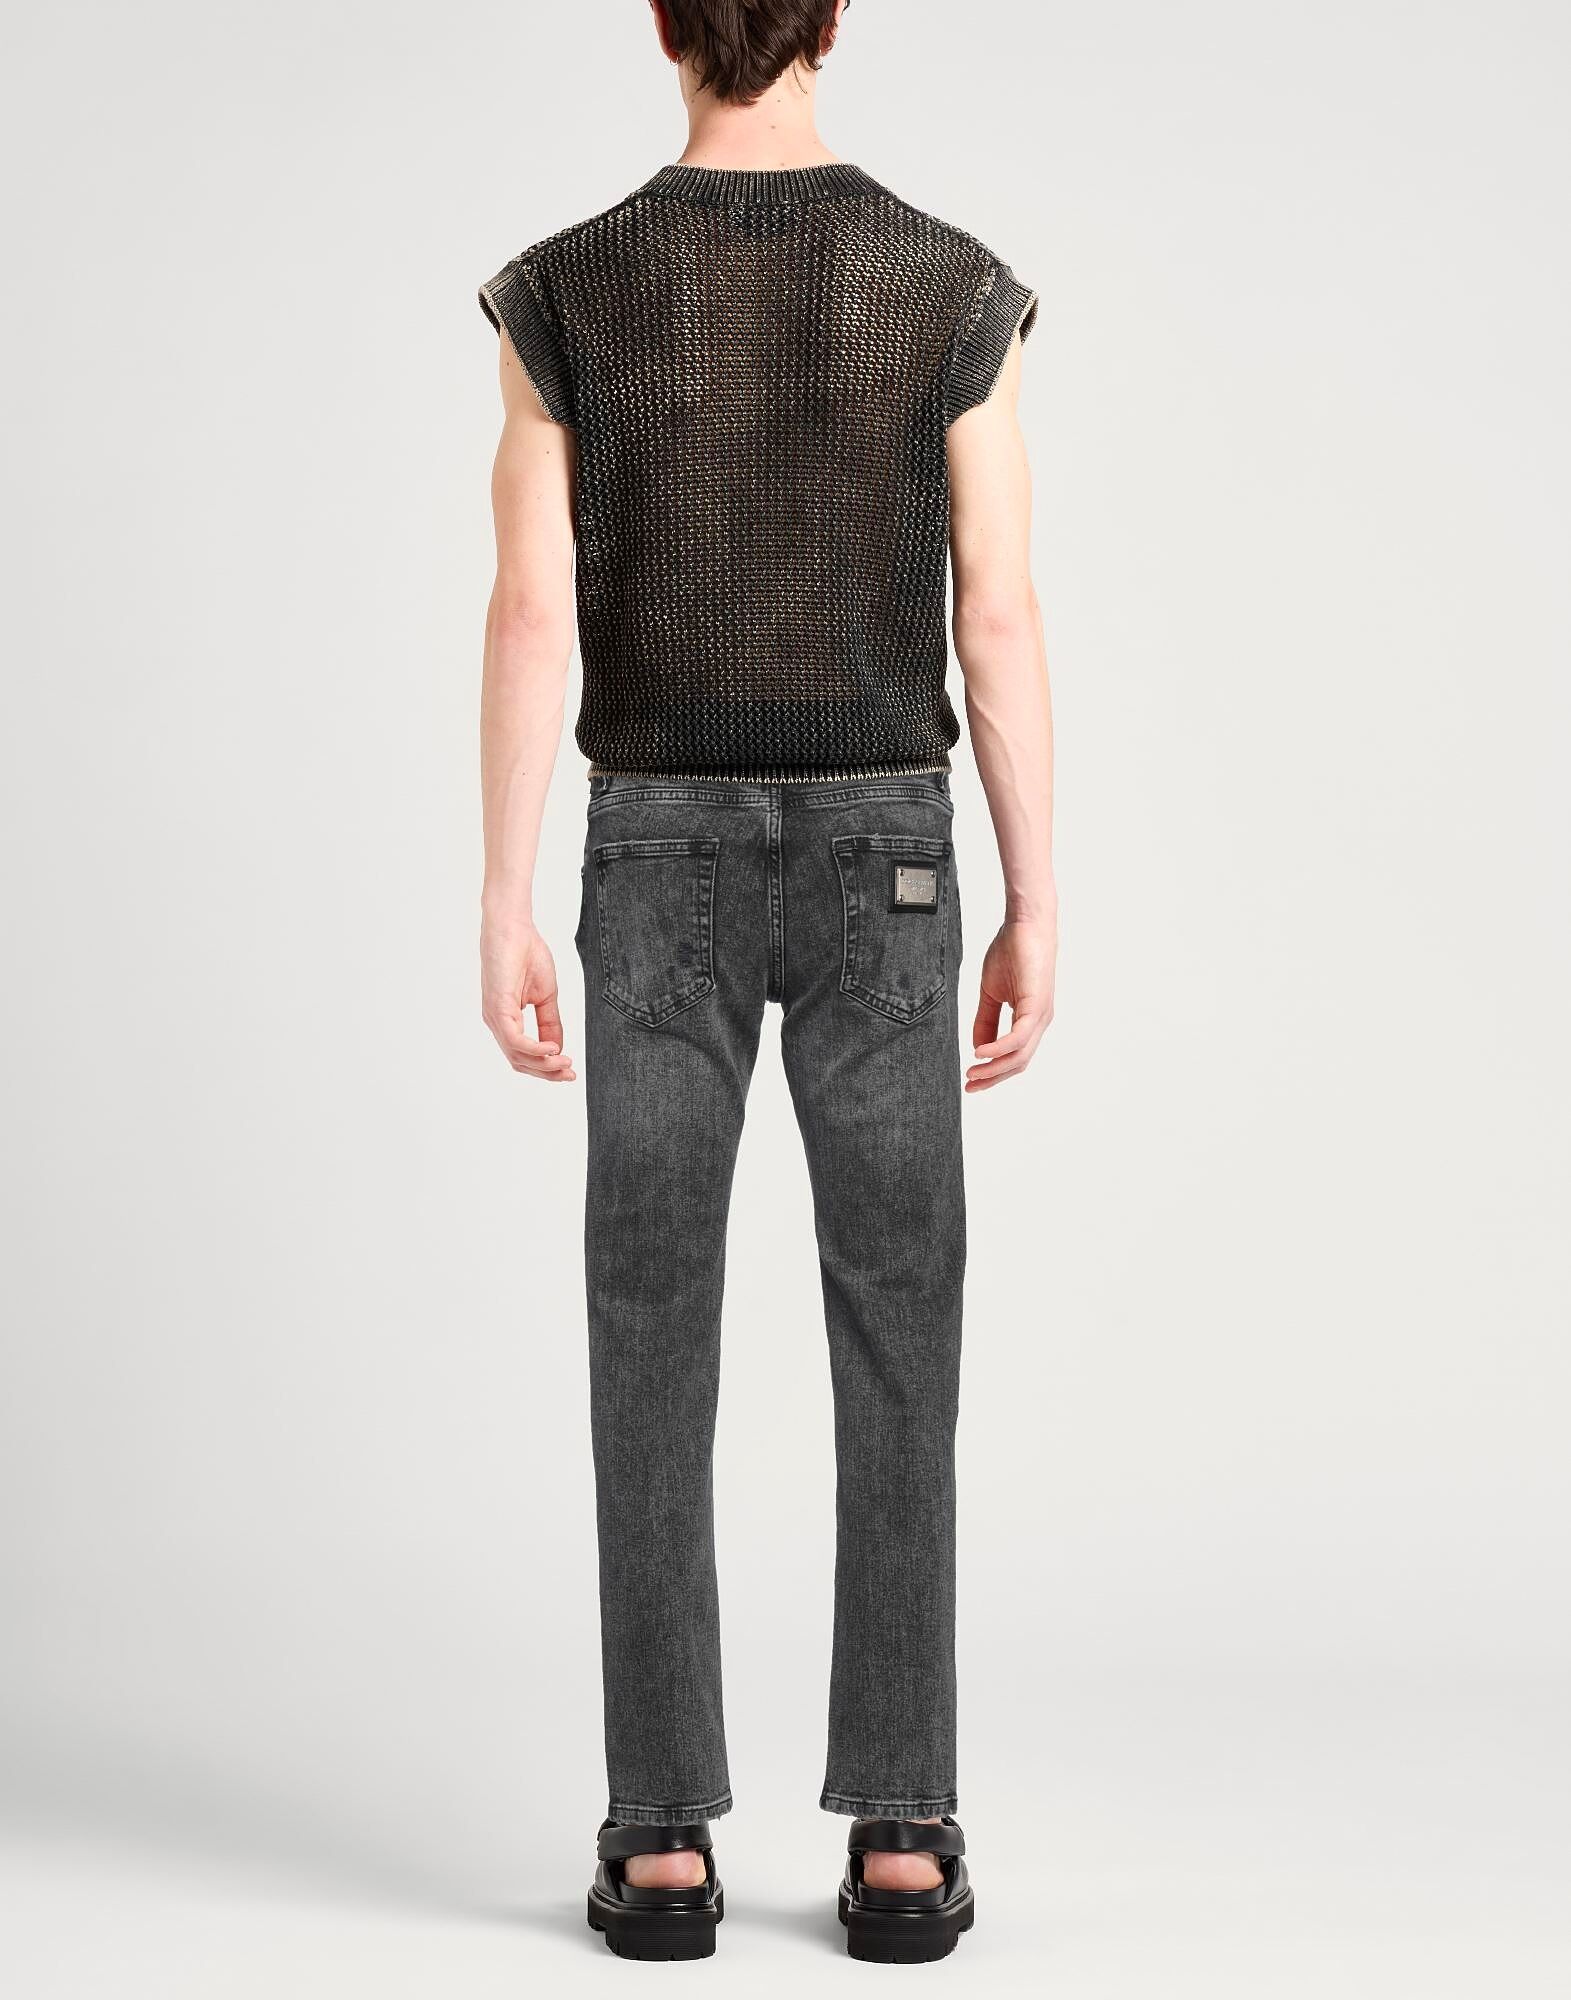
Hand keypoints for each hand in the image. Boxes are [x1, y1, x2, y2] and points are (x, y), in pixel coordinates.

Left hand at [480, 916, 576, 1081]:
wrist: (514, 928)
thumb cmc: (527, 953)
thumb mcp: (546, 995)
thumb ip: (550, 1022)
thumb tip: (558, 1048)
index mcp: (506, 1020)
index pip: (524, 1056)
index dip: (547, 1068)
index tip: (570, 1071)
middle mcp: (497, 1022)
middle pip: (519, 1062)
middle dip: (546, 1073)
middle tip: (570, 1074)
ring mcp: (494, 1017)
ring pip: (517, 1055)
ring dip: (543, 1064)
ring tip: (565, 1062)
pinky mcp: (497, 1008)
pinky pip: (515, 1040)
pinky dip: (535, 1049)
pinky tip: (552, 1049)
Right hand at [966, 916, 1056, 1091]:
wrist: (1025, 923)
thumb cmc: (1012, 951)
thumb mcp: (991, 992)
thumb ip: (985, 1020)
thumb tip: (978, 1048)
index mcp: (1030, 1020)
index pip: (1015, 1056)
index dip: (993, 1072)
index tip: (970, 1080)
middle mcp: (1039, 1022)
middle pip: (1018, 1063)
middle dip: (993, 1078)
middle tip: (969, 1086)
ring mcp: (1041, 1015)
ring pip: (1019, 1056)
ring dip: (994, 1069)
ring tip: (971, 1073)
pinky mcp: (1037, 1005)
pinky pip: (1018, 1038)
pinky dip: (998, 1049)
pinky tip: (980, 1053)